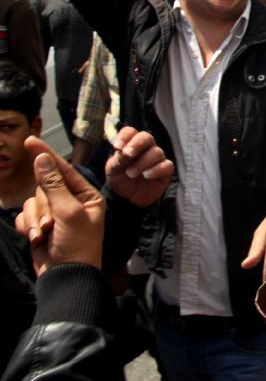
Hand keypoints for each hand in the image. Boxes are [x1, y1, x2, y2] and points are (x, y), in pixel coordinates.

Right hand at [16, 137, 105, 275]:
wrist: (66, 277)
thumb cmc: (77, 245)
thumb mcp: (69, 212)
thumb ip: (54, 185)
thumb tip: (43, 159)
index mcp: (87, 195)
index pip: (64, 169)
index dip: (46, 155)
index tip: (30, 140)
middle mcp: (71, 202)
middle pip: (43, 186)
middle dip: (43, 204)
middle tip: (50, 223)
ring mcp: (55, 214)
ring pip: (32, 201)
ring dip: (36, 218)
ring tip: (45, 234)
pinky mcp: (41, 226)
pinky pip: (25, 216)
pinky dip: (29, 227)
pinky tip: (37, 239)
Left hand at [106, 127, 173, 207]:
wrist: (128, 198)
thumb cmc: (120, 180)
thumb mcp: (113, 170)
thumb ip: (118, 160)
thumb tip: (123, 151)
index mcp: (131, 144)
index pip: (130, 132)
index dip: (125, 137)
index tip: (117, 147)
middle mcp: (146, 148)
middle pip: (146, 137)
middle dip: (137, 144)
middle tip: (128, 154)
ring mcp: (157, 158)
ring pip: (156, 152)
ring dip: (142, 162)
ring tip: (131, 174)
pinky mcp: (166, 170)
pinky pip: (167, 165)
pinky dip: (156, 170)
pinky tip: (147, 176)